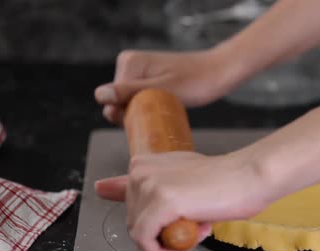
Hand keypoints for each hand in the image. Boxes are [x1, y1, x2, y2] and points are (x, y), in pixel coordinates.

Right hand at [94, 49, 240, 123]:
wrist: (219, 73)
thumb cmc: (197, 82)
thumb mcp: (163, 90)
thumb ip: (130, 92)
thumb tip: (100, 96)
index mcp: (128, 63)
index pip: (112, 99)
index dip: (126, 114)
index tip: (149, 118)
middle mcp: (129, 64)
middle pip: (119, 101)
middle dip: (134, 114)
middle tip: (160, 116)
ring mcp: (139, 71)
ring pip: (129, 102)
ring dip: (142, 113)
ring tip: (164, 113)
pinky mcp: (149, 79)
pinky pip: (139, 99)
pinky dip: (148, 109)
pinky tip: (162, 113)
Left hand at [94, 151, 270, 250]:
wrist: (249, 177)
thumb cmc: (223, 181)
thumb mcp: (178, 177)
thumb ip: (141, 185)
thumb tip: (98, 188)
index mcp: (142, 164)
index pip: (129, 203)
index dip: (154, 216)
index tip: (178, 211)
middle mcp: (140, 172)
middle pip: (134, 221)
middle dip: (163, 228)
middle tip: (198, 217)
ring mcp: (149, 186)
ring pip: (139, 234)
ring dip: (169, 239)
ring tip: (199, 221)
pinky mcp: (160, 203)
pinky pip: (146, 242)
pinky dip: (165, 250)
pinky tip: (190, 236)